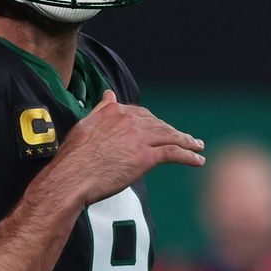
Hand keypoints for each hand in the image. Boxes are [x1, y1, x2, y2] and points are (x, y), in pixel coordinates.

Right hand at [46, 91, 203, 206]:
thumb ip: (101, 110)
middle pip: (158, 124)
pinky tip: (198, 160)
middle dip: (173, 131)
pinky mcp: (146, 157)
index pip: (140, 114)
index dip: (153, 123)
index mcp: (113, 111)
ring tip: (198, 146)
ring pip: (170, 136)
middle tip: (185, 138)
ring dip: (187, 141)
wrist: (72, 177)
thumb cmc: (73, 158)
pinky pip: (174, 153)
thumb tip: (109, 94)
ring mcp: (139, 138)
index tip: (160, 128)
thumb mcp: (84, 125)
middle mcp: (129, 120)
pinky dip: (189, 156)